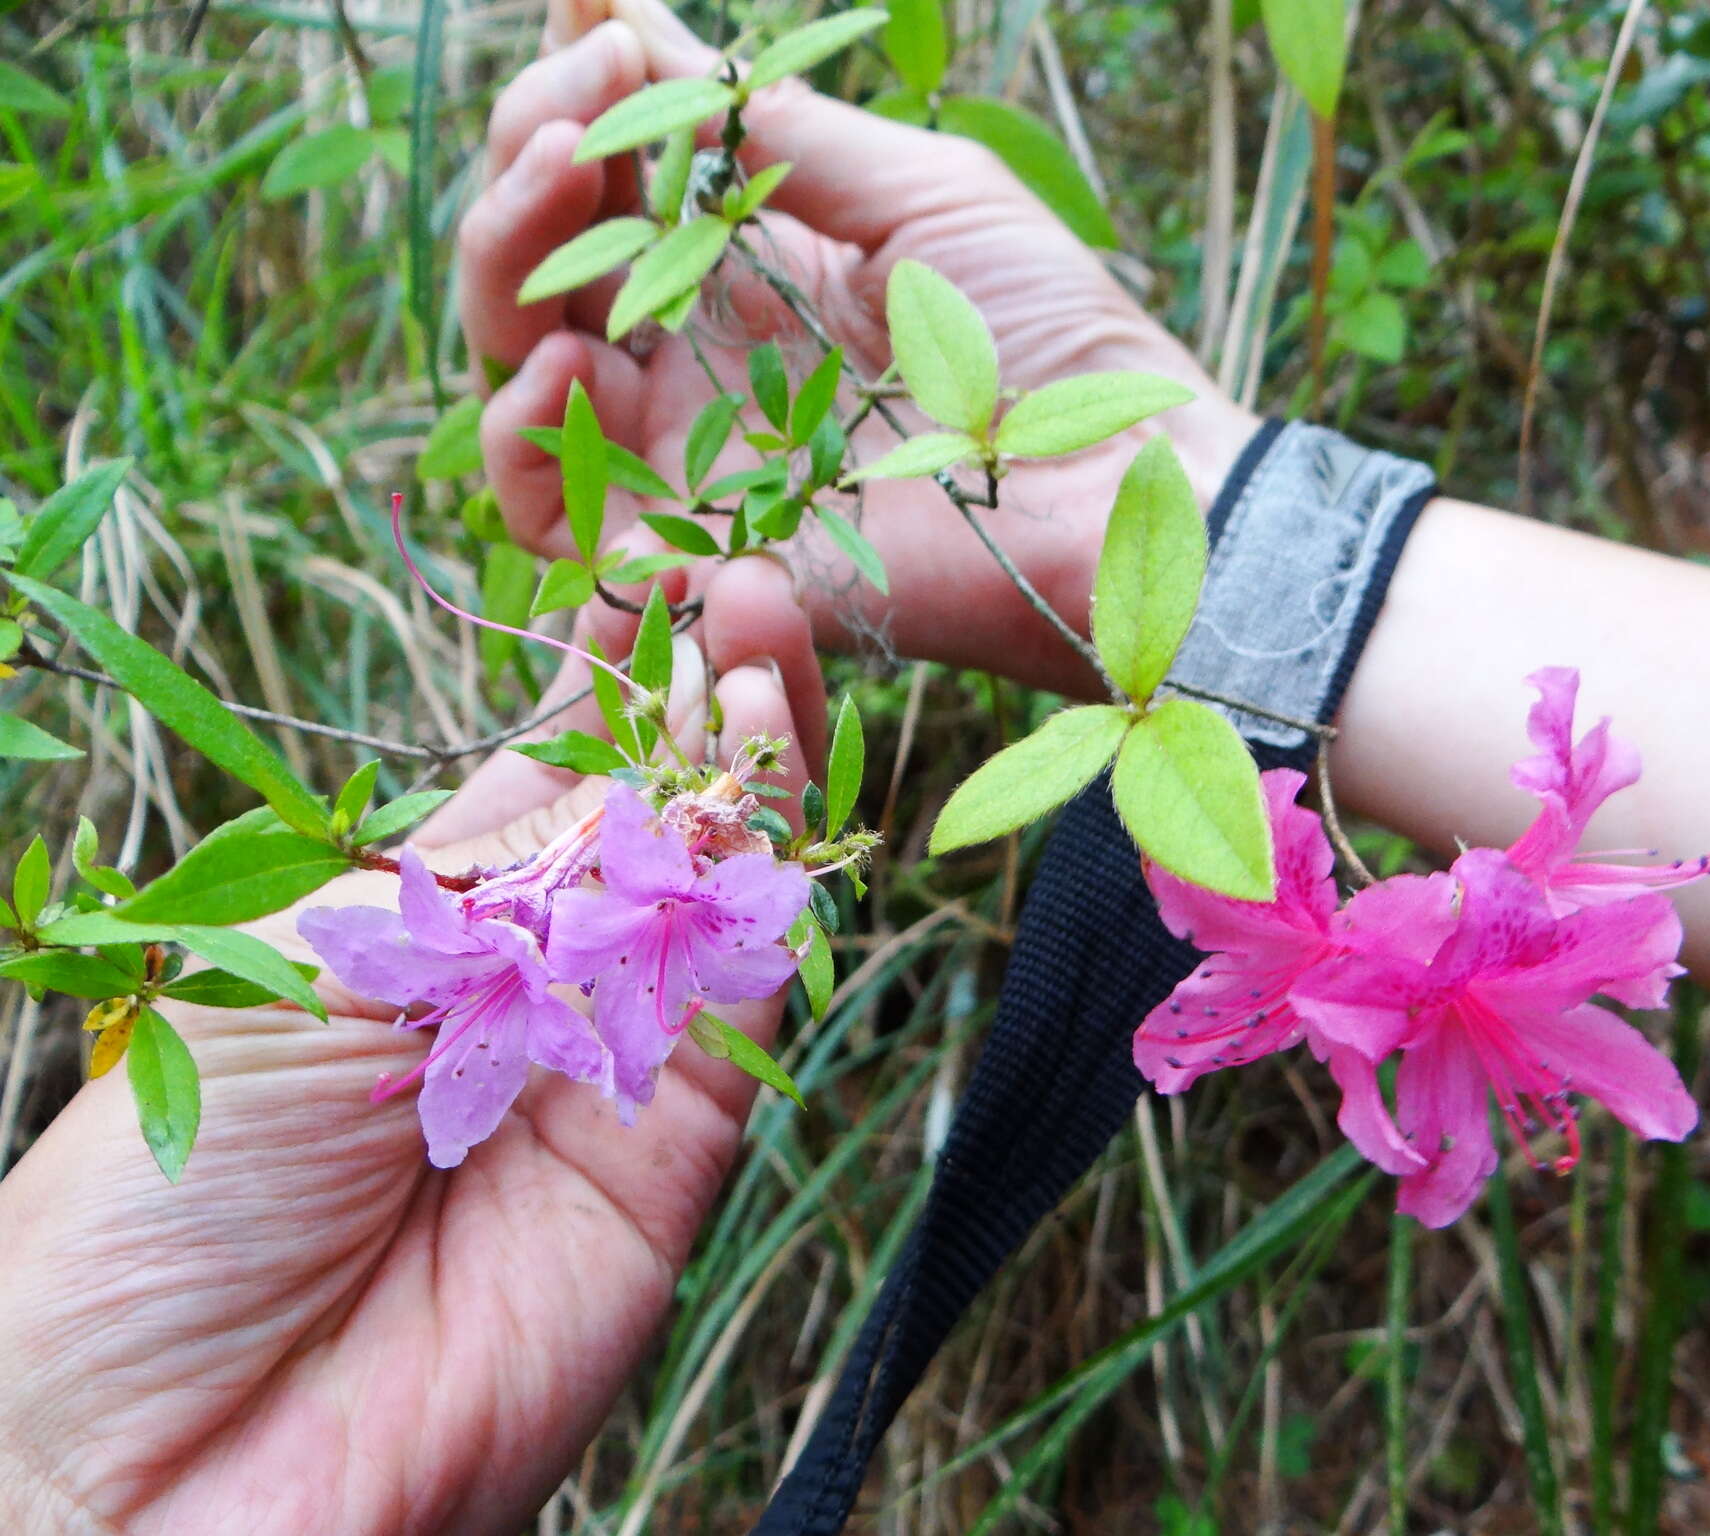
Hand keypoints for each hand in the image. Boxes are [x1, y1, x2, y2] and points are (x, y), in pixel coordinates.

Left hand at [0, 568, 821, 1533]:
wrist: (159, 1464)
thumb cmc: (157, 1200)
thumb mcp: (298, 974)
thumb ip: (474, 872)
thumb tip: (606, 759)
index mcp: (411, 937)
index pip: (536, 781)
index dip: (592, 677)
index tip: (639, 564)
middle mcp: (525, 993)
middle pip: (645, 821)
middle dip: (687, 697)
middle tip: (733, 570)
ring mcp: (609, 1066)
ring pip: (715, 888)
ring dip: (745, 757)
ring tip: (760, 620)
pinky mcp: (676, 1148)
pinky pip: (745, 993)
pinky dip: (769, 876)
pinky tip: (759, 756)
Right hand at [458, 0, 1260, 697]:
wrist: (1115, 481)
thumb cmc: (1046, 335)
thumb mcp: (914, 193)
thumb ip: (775, 130)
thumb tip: (629, 16)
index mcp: (741, 266)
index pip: (607, 178)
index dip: (573, 95)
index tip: (595, 24)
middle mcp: (690, 357)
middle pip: (537, 262)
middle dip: (528, 159)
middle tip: (577, 109)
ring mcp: (681, 454)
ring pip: (517, 366)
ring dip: (502, 260)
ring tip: (560, 177)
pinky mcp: (689, 552)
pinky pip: (554, 512)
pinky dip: (523, 436)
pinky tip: (563, 362)